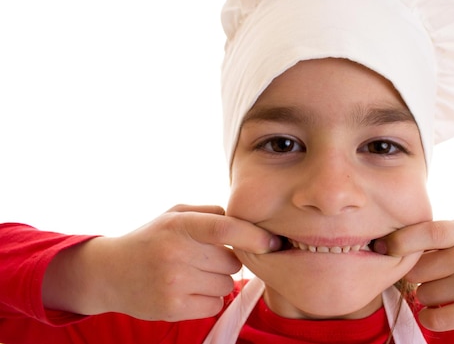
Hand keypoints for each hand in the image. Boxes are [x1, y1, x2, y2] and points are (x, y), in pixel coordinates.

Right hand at [43, 205, 279, 320]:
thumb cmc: (152, 239)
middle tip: (204, 258)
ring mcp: (173, 283)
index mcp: (180, 225)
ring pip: (226, 285)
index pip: (226, 229)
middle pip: (232, 262)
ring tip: (193, 273)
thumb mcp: (175, 215)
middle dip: (227, 260)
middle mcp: (176, 253)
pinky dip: (208, 299)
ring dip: (218, 281)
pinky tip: (188, 290)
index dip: (255, 236)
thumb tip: (248, 220)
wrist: (110, 273)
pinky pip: (214, 304)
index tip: (274, 242)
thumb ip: (211, 213)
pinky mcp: (172, 308)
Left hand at [374, 220, 453, 330]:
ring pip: (425, 294)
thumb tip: (392, 246)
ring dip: (428, 297)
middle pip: (418, 269)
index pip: (425, 232)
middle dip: (416, 275)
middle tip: (430, 277)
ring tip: (449, 291)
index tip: (380, 247)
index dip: (398, 241)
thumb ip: (440, 238)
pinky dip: (431, 318)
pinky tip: (439, 312)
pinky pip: (436, 318)